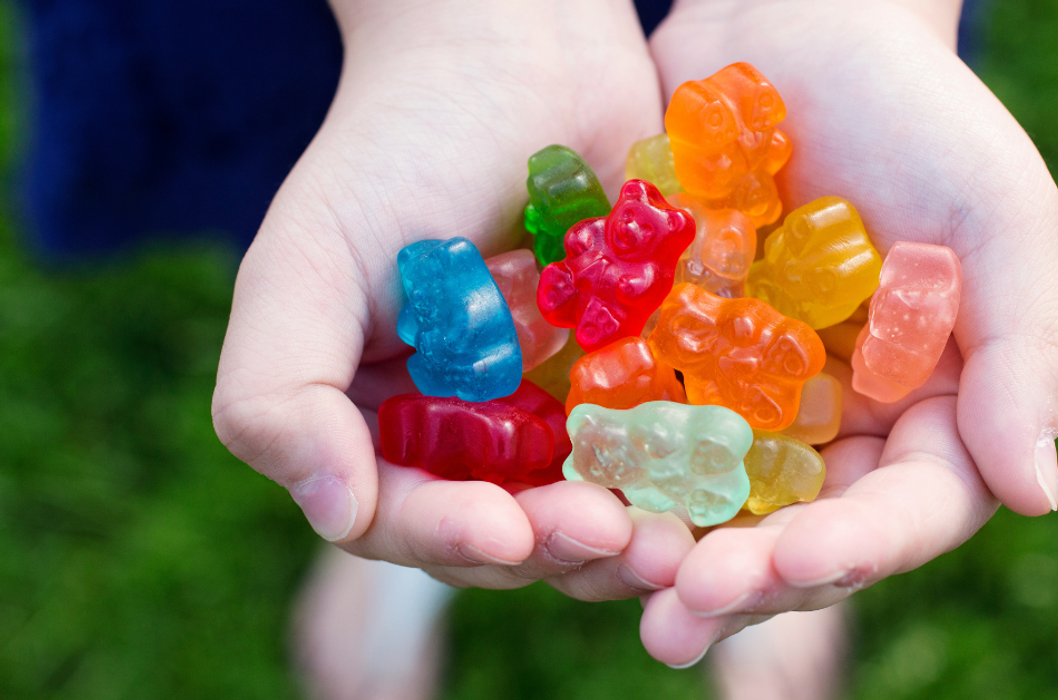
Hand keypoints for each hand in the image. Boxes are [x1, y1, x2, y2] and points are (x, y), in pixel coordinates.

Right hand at [211, 0, 692, 598]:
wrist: (518, 52)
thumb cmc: (398, 144)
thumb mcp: (308, 259)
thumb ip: (279, 391)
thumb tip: (333, 513)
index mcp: (380, 423)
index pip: (404, 516)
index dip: (451, 537)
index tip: (506, 530)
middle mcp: (470, 434)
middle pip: (511, 530)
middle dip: (558, 546)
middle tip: (618, 540)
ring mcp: (558, 411)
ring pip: (594, 507)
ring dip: (634, 534)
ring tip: (681, 540)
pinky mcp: (635, 380)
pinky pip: (664, 447)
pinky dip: (688, 473)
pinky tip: (722, 482)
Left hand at [639, 0, 1057, 664]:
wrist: (796, 30)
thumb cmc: (918, 113)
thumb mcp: (997, 214)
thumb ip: (1024, 350)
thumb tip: (1037, 496)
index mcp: (930, 414)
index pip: (901, 512)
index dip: (846, 552)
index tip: (781, 567)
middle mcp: (834, 432)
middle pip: (792, 536)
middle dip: (737, 580)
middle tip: (672, 616)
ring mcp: (743, 406)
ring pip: (703, 506)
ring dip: (653, 549)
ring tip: (600, 570)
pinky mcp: (665, 365)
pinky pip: (631, 431)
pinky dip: (598, 468)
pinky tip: (551, 494)